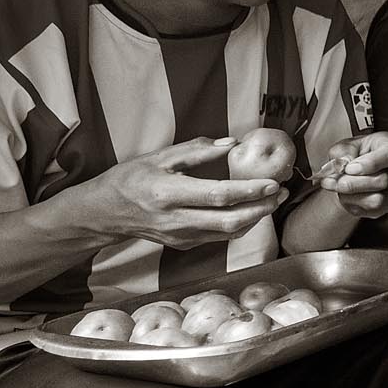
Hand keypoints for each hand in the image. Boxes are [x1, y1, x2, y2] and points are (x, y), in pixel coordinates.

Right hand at [68, 138, 285, 248]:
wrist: (106, 213)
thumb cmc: (131, 179)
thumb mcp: (158, 157)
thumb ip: (196, 151)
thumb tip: (231, 143)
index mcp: (169, 194)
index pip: (219, 195)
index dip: (249, 190)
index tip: (272, 182)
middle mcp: (176, 219)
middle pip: (230, 220)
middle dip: (262, 208)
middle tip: (282, 192)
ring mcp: (181, 236)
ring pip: (229, 233)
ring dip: (256, 217)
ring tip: (274, 200)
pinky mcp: (184, 244)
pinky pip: (220, 237)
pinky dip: (241, 225)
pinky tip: (252, 210)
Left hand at [314, 130, 387, 218]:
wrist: (355, 168)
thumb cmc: (354, 153)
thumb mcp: (344, 146)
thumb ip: (342, 153)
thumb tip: (342, 166)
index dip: (369, 164)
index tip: (349, 168)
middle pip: (382, 181)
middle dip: (352, 184)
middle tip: (330, 181)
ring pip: (377, 200)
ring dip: (350, 196)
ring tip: (337, 187)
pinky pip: (371, 210)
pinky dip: (353, 204)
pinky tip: (345, 195)